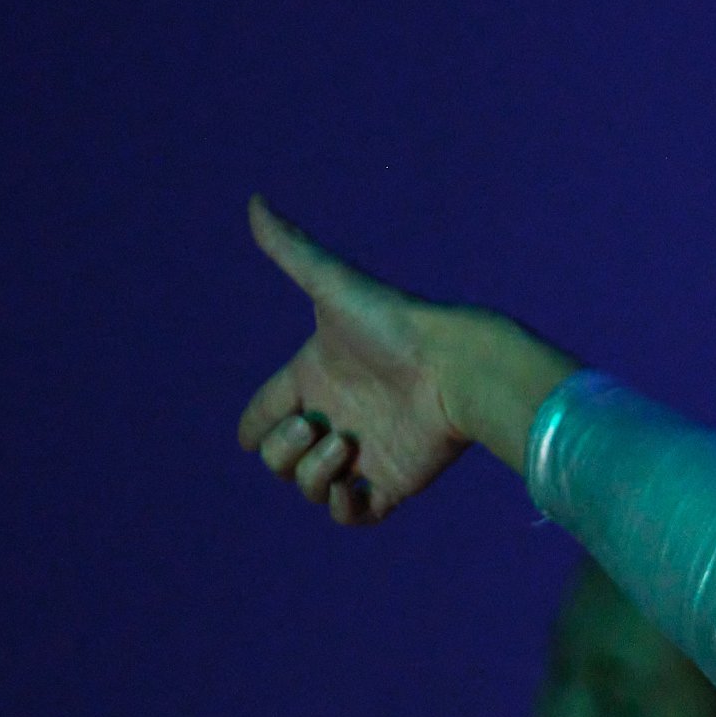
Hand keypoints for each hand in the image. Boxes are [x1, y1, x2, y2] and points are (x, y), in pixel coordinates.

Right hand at [235, 199, 573, 522]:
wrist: (459, 366)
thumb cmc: (398, 325)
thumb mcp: (335, 285)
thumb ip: (292, 249)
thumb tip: (256, 200)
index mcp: (314, 381)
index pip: (261, 415)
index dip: (256, 424)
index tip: (270, 415)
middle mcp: (335, 419)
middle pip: (275, 458)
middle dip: (280, 451)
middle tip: (315, 427)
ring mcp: (362, 454)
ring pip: (308, 487)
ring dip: (311, 475)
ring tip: (343, 448)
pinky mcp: (392, 483)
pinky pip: (351, 516)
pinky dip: (341, 508)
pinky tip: (351, 482)